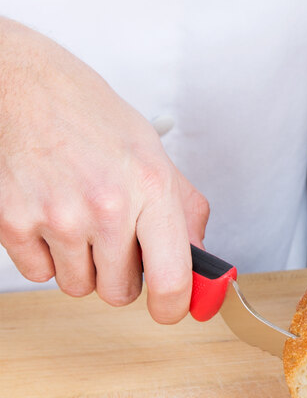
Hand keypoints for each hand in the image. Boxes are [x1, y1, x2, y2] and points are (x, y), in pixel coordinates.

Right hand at [0, 18, 208, 322]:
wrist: (29, 88)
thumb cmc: (96, 121)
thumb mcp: (157, 158)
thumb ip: (186, 213)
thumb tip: (197, 261)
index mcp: (152, 189)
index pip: (173, 279)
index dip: (174, 307)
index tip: (171, 309)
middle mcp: (107, 207)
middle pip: (120, 293)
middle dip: (121, 275)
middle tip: (115, 240)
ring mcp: (58, 216)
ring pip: (79, 287)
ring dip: (83, 266)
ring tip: (81, 222)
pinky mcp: (15, 222)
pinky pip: (40, 274)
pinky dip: (47, 257)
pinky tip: (52, 219)